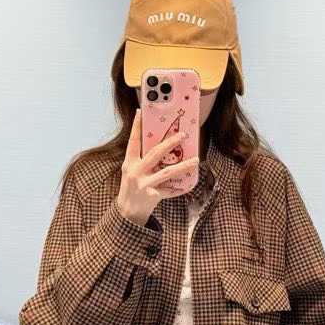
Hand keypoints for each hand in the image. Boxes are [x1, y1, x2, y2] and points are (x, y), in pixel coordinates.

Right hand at [117, 108, 197, 225]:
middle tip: (183, 135)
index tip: (141, 112)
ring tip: (196, 160)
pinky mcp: (152, 195)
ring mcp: (144, 184)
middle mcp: (135, 172)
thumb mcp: (131, 171)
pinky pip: (169, 190)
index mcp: (129, 163)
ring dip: (183, 165)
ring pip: (167, 172)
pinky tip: (187, 185)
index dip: (136, 127)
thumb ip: (142, 159)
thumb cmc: (132, 188)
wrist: (128, 212)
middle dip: (170, 143)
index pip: (133, 141)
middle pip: (155, 154)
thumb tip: (161, 146)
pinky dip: (179, 188)